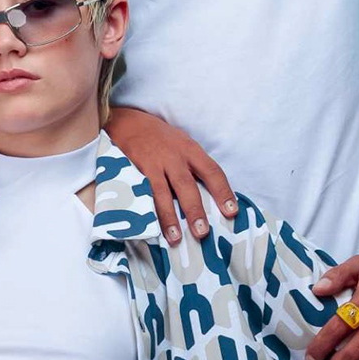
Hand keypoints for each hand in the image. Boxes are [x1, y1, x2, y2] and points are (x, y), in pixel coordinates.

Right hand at [104, 106, 234, 243]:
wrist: (127, 121)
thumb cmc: (159, 136)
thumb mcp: (181, 143)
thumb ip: (193, 164)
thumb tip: (210, 193)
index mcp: (190, 150)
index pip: (212, 172)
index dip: (223, 192)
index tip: (232, 212)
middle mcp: (174, 156)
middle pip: (188, 186)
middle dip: (195, 210)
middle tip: (202, 233)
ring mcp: (154, 163)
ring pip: (163, 193)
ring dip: (169, 217)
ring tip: (175, 238)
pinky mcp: (135, 168)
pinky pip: (143, 193)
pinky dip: (147, 210)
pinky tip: (149, 224)